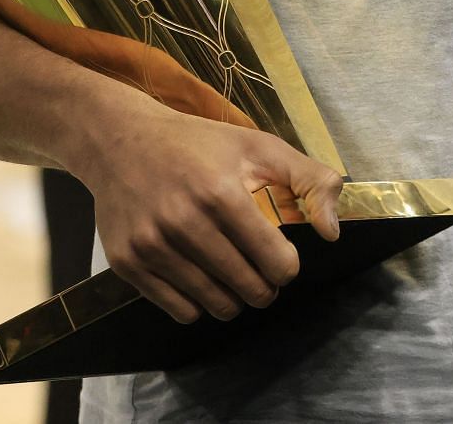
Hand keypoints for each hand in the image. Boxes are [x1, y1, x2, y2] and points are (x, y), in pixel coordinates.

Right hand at [74, 95, 343, 324]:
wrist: (120, 141)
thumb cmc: (200, 145)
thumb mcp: (260, 147)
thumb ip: (310, 181)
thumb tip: (332, 231)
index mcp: (222, 193)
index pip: (276, 263)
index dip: (287, 265)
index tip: (281, 255)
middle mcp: (183, 223)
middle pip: (249, 290)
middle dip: (264, 285)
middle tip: (259, 269)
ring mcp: (151, 246)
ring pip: (216, 306)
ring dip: (233, 297)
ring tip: (232, 273)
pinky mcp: (128, 264)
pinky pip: (180, 311)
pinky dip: (198, 302)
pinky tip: (201, 276)